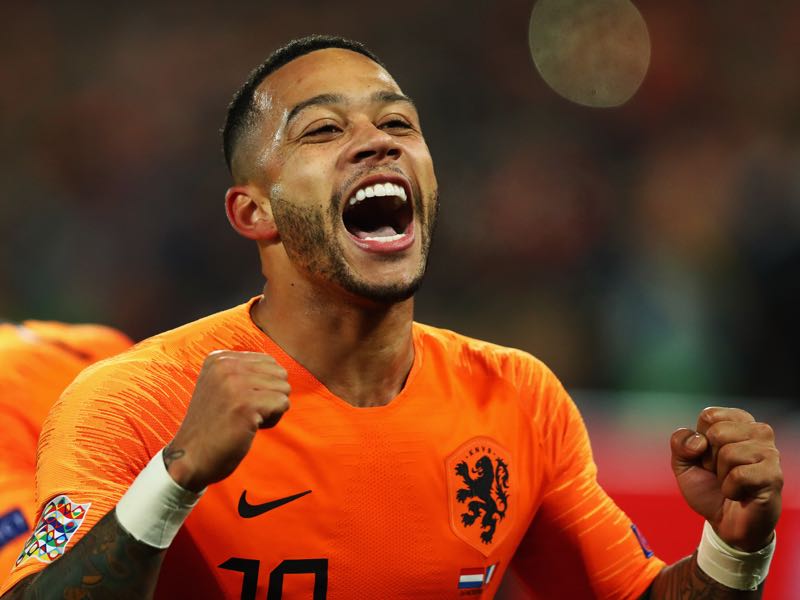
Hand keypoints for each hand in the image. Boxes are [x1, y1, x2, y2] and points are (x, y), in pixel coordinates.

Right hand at [166, 350, 290, 491]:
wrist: (190, 458)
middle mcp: (225, 365)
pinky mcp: (245, 404)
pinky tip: (249, 428)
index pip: (268, 362)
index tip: (239, 402)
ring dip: (271, 409)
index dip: (263, 387)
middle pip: (279, 374)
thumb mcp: (221, 387)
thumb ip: (245, 373)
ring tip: (245, 420)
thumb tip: (281, 370)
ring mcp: (234, 384)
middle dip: (270, 396)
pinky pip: (283, 404)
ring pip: (283, 388)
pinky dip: (272, 420)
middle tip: (245, 413)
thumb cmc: (213, 426)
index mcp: (219, 358)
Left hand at [670, 407, 781, 550]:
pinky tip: (739, 494)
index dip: (699, 440)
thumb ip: (679, 442)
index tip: (707, 456)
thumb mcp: (683, 462)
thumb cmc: (708, 488)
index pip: (709, 415)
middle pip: (718, 432)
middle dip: (710, 458)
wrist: (724, 522)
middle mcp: (758, 432)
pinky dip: (730, 489)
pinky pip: (739, 475)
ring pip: (729, 453)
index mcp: (737, 422)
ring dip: (721, 475)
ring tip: (731, 483)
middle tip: (720, 473)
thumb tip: (699, 441)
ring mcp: (770, 453)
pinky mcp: (774, 476)